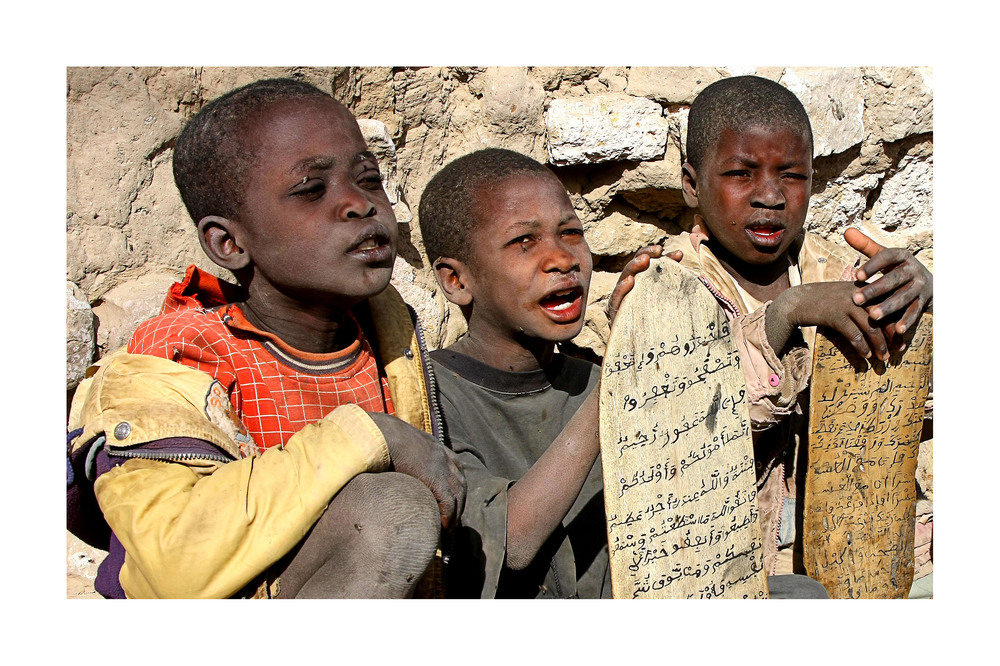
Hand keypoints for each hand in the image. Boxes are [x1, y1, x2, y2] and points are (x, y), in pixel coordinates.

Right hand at [366, 412, 465, 529]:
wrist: (379, 434)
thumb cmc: (380, 439)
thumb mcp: (398, 444)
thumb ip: (403, 455)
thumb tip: (393, 467)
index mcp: (435, 447)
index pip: (455, 468)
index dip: (454, 486)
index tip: (452, 501)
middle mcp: (442, 455)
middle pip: (460, 483)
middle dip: (459, 502)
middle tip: (453, 520)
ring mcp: (440, 465)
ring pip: (458, 494)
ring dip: (456, 513)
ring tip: (449, 528)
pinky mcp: (434, 477)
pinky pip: (448, 501)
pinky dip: (449, 515)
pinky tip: (444, 527)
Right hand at [606, 245, 682, 323]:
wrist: (646, 353)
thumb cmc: (658, 326)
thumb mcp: (668, 303)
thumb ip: (673, 283)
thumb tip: (683, 260)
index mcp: (641, 285)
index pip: (648, 265)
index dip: (660, 256)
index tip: (677, 254)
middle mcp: (629, 291)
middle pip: (634, 268)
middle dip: (645, 256)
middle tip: (657, 251)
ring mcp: (621, 302)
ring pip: (624, 279)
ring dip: (633, 267)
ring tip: (645, 261)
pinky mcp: (615, 315)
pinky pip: (616, 300)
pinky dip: (622, 289)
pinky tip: (630, 282)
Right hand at [768, 281, 891, 360]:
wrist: (797, 301)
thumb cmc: (822, 301)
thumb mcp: (845, 295)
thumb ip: (862, 301)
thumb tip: (879, 320)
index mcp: (864, 288)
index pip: (889, 305)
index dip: (898, 323)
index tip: (901, 338)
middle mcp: (859, 294)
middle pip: (884, 316)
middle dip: (893, 336)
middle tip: (898, 350)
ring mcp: (847, 305)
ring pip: (871, 327)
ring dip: (879, 345)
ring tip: (883, 357)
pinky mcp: (836, 316)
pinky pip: (855, 335)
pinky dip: (862, 347)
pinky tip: (865, 355)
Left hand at [845, 228, 931, 339]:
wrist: (929, 282)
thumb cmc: (897, 268)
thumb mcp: (884, 255)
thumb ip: (866, 245)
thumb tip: (846, 231)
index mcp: (902, 256)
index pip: (887, 257)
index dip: (872, 266)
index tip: (856, 276)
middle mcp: (913, 270)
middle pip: (894, 279)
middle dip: (875, 290)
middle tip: (856, 299)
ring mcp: (920, 287)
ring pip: (904, 297)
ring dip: (889, 307)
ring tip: (873, 316)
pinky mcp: (923, 302)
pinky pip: (915, 312)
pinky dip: (907, 321)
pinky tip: (897, 330)